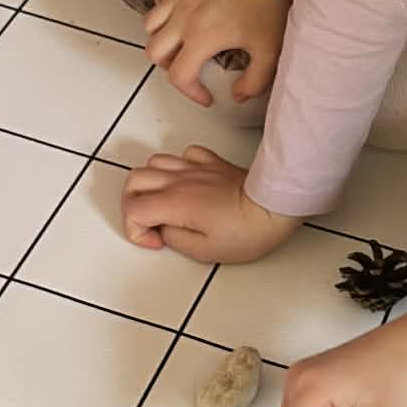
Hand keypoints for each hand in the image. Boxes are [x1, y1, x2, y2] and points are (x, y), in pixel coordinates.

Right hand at [122, 144, 302, 259]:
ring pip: (154, 161)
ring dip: (152, 183)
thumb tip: (164, 230)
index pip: (132, 208)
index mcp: (174, 202)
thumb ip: (174, 240)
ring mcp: (195, 167)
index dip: (136, 230)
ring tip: (166, 203)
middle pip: (134, 179)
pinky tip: (188, 183)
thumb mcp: (206, 251)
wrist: (274, 208)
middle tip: (149, 221)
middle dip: (133, 203)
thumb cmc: (248, 230)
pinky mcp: (212, 162)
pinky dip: (178, 167)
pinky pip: (184, 155)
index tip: (157, 241)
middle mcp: (180, 180)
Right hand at [145, 0, 288, 105]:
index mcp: (201, 39)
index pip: (179, 76)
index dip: (190, 92)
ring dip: (159, 37)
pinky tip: (175, 9)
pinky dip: (161, 3)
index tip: (205, 96)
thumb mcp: (269, 51)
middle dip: (169, 66)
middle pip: (155, 52)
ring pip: (150, 23)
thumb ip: (254, 81)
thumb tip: (239, 96)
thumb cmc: (267, 5)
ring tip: (177, 41)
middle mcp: (182, 19)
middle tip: (188, 67)